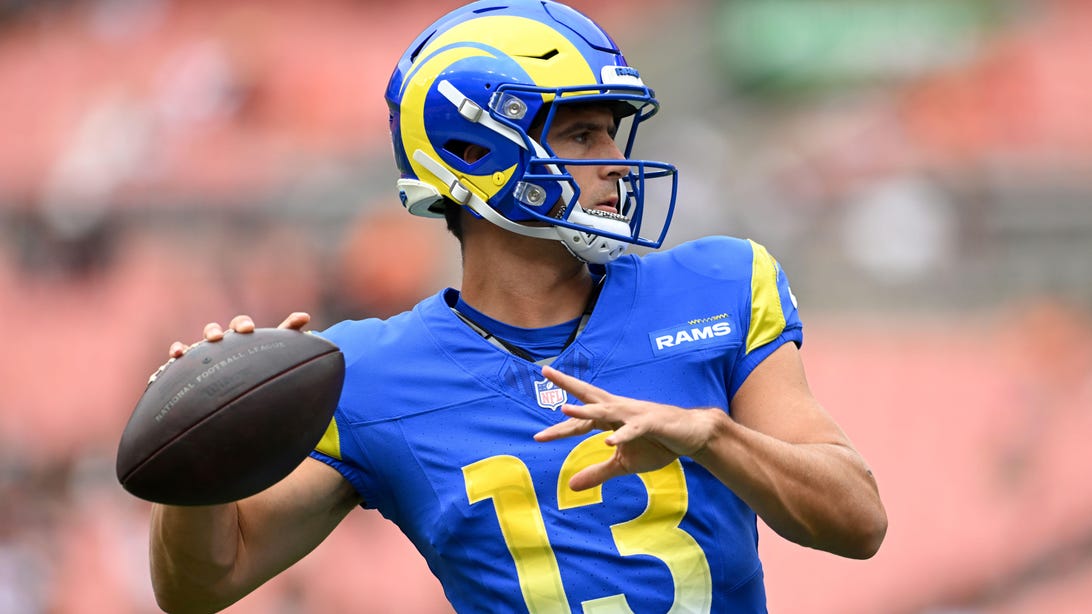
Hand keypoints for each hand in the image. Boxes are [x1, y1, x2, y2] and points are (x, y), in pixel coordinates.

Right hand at [148, 313, 311, 384]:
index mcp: (242, 338)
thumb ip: (290, 333)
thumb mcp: (279, 352)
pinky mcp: (190, 373)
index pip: (240, 325)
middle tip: (217, 339)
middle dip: (214, 332)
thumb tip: (306, 315)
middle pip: (214, 332)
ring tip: (182, 352)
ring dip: (187, 349)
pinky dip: (171, 362)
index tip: (247, 330)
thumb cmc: (262, 365)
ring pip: (193, 348)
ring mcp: (204, 358)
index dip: (242, 325)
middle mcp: (221, 345)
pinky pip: (177, 367)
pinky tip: (166, 367)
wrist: (245, 392)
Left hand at [533, 365, 721, 490]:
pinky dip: (622, 436)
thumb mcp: (623, 464)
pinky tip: (609, 442)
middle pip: (589, 395)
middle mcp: (619, 410)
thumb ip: (597, 473)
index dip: (560, 429)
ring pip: (606, 409)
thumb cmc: (657, 445)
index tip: (538, 437)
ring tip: (565, 409)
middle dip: (567, 384)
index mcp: (611, 417)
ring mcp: (635, 414)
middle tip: (546, 371)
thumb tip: (570, 487)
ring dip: (586, 409)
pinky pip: (634, 429)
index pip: (581, 422)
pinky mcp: (652, 422)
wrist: (691, 437)